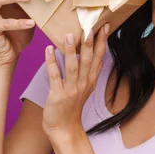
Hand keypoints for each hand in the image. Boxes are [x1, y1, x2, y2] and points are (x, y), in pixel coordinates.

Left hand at [42, 24, 109, 140]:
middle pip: (88, 60)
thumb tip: (99, 56)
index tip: (105, 26)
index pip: (99, 57)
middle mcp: (84, 83)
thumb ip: (92, 71)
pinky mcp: (57, 94)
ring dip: (71, 51)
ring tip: (70, 35)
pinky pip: (54, 76)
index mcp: (91, 79)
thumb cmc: (73, 106)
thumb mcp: (86, 87)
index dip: (102, 41)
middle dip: (90, 43)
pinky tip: (49, 50)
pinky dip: (51, 62)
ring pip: (73, 66)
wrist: (64, 127)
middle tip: (91, 27)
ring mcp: (71, 89)